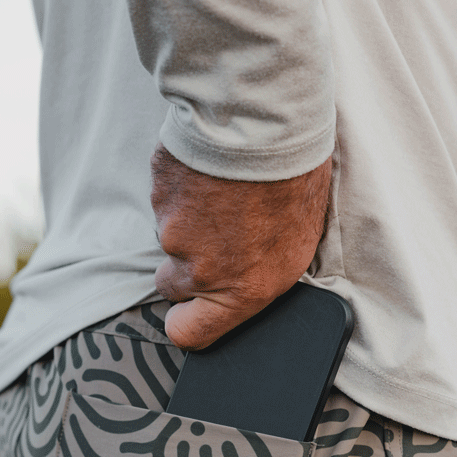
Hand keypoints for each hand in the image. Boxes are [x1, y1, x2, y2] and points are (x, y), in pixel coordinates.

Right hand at [150, 144, 332, 349]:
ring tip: (225, 189)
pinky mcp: (159, 194)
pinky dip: (183, 188)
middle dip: (185, 267)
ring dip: (191, 219)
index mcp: (238, 290)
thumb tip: (241, 283)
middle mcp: (199, 269)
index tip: (191, 311)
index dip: (185, 323)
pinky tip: (211, 168)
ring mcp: (172, 231)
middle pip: (171, 286)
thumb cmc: (293, 182)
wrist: (266, 122)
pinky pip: (165, 199)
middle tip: (217, 235)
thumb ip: (257, 275)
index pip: (188, 334)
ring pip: (170, 236)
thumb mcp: (298, 245)